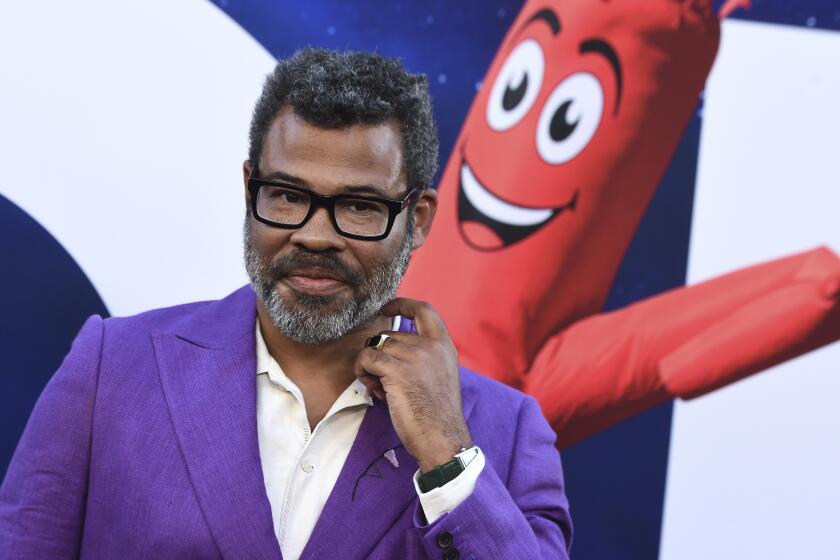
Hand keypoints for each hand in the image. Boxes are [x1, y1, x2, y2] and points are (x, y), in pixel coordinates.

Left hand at [354, 298, 473, 471]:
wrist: (442, 439)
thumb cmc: (436, 415)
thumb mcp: (439, 375)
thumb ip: (423, 355)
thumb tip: (388, 344)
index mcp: (444, 346)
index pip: (424, 309)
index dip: (402, 304)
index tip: (387, 307)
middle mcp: (431, 346)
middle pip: (390, 335)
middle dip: (380, 355)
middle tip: (383, 381)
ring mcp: (415, 355)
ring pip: (375, 346)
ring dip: (370, 367)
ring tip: (382, 389)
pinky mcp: (397, 369)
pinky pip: (366, 358)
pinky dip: (363, 372)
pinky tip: (375, 390)